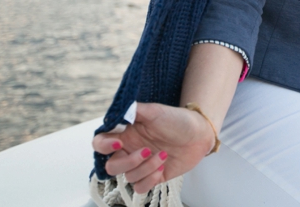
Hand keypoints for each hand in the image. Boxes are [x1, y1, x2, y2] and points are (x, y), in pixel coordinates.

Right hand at [92, 102, 215, 193]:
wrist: (199, 133)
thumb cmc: (177, 119)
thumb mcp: (155, 111)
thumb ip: (134, 110)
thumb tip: (118, 111)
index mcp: (126, 134)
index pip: (100, 144)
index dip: (103, 146)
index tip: (119, 143)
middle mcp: (130, 151)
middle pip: (111, 166)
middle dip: (128, 162)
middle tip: (147, 150)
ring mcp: (141, 165)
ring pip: (128, 177)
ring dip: (146, 168)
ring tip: (163, 155)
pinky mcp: (153, 176)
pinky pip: (140, 188)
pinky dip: (149, 180)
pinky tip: (162, 168)